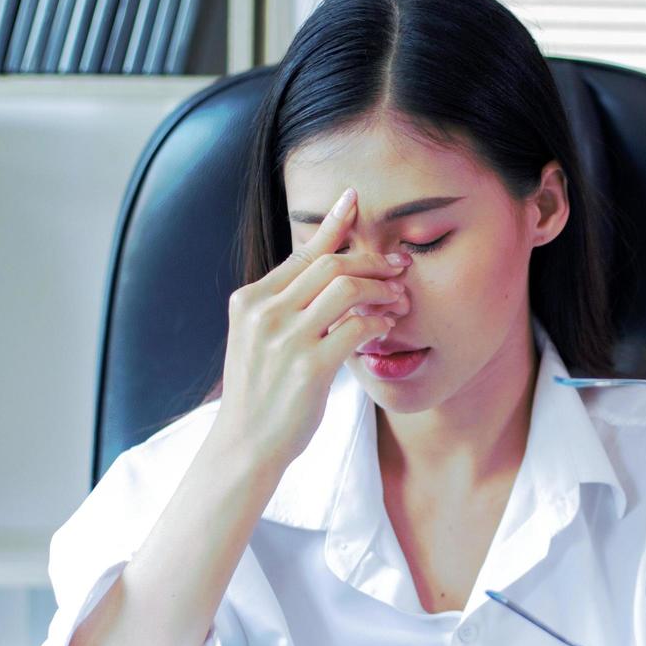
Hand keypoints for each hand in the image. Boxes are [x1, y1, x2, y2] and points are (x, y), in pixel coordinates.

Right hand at [212, 186, 410, 466]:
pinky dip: (379, 321)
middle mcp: (264, 313)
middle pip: (330, 265)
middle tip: (399, 268)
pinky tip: (387, 326)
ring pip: (347, 289)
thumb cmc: (262, 393)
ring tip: (399, 298)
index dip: (333, 225)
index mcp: (250, 300)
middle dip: (372, 260)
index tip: (355, 200)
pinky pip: (357, 327)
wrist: (245, 444)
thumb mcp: (261, 339)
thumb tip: (326, 272)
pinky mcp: (309, 367)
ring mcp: (285, 339)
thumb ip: (285, 305)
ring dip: (381, 289)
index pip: (301, 253)